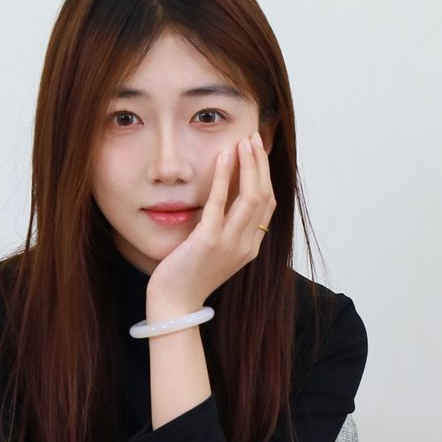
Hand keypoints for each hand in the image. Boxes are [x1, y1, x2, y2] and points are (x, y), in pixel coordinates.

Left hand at [145, 133, 275, 311]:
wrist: (174, 303)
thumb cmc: (188, 275)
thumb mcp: (214, 250)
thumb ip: (225, 227)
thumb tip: (225, 195)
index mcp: (250, 248)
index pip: (267, 205)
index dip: (265, 175)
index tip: (257, 151)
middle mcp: (246, 246)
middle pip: (264, 196)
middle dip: (260, 163)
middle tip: (253, 137)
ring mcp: (230, 244)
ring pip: (251, 196)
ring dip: (249, 164)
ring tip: (243, 141)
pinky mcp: (209, 241)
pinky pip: (220, 202)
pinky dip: (224, 175)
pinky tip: (223, 155)